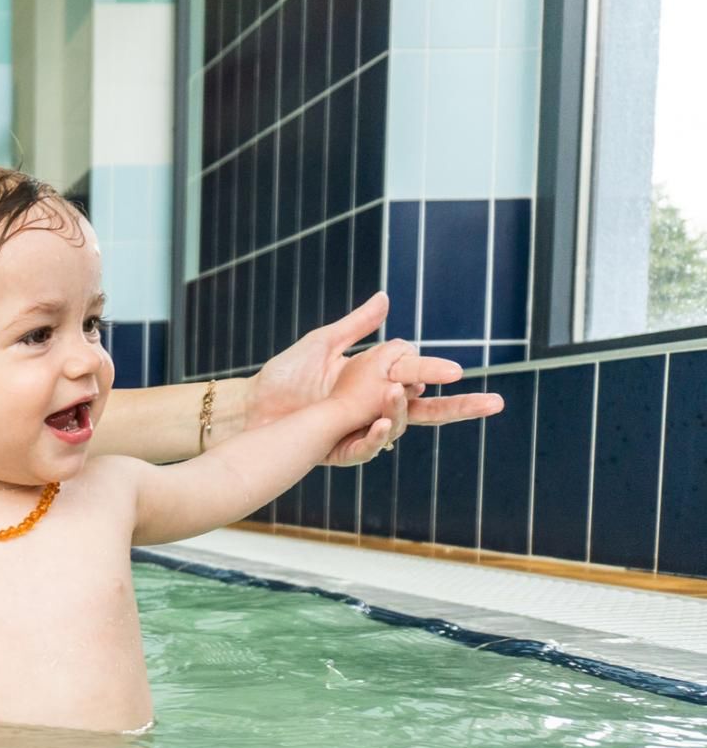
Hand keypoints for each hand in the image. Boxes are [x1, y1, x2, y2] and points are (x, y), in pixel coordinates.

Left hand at [247, 293, 500, 464]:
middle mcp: (374, 407)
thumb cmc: (284, 376)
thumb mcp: (322, 344)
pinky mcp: (339, 449)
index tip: (458, 370)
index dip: (436, 373)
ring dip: (402, 408)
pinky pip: (365, 447)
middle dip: (462, 407)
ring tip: (396, 390)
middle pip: (427, 409)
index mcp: (375, 381)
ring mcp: (359, 429)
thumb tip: (386, 298)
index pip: (419, 376)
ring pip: (399, 424)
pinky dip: (377, 436)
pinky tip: (383, 423)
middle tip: (496, 404)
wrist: (251, 405)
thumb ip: (356, 326)